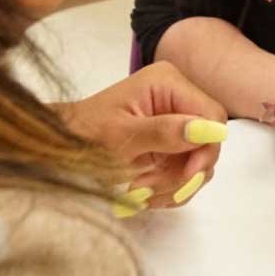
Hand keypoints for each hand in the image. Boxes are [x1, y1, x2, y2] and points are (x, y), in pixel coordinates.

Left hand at [55, 62, 227, 210]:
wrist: (62, 146)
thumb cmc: (85, 134)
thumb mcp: (122, 136)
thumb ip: (165, 132)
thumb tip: (207, 130)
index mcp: (168, 83)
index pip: (212, 116)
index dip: (207, 148)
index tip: (188, 175)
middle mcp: (177, 98)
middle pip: (208, 142)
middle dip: (185, 172)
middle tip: (150, 190)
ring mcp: (175, 122)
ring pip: (198, 162)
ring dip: (173, 185)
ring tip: (138, 192)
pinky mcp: (170, 144)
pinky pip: (185, 171)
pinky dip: (168, 188)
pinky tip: (143, 192)